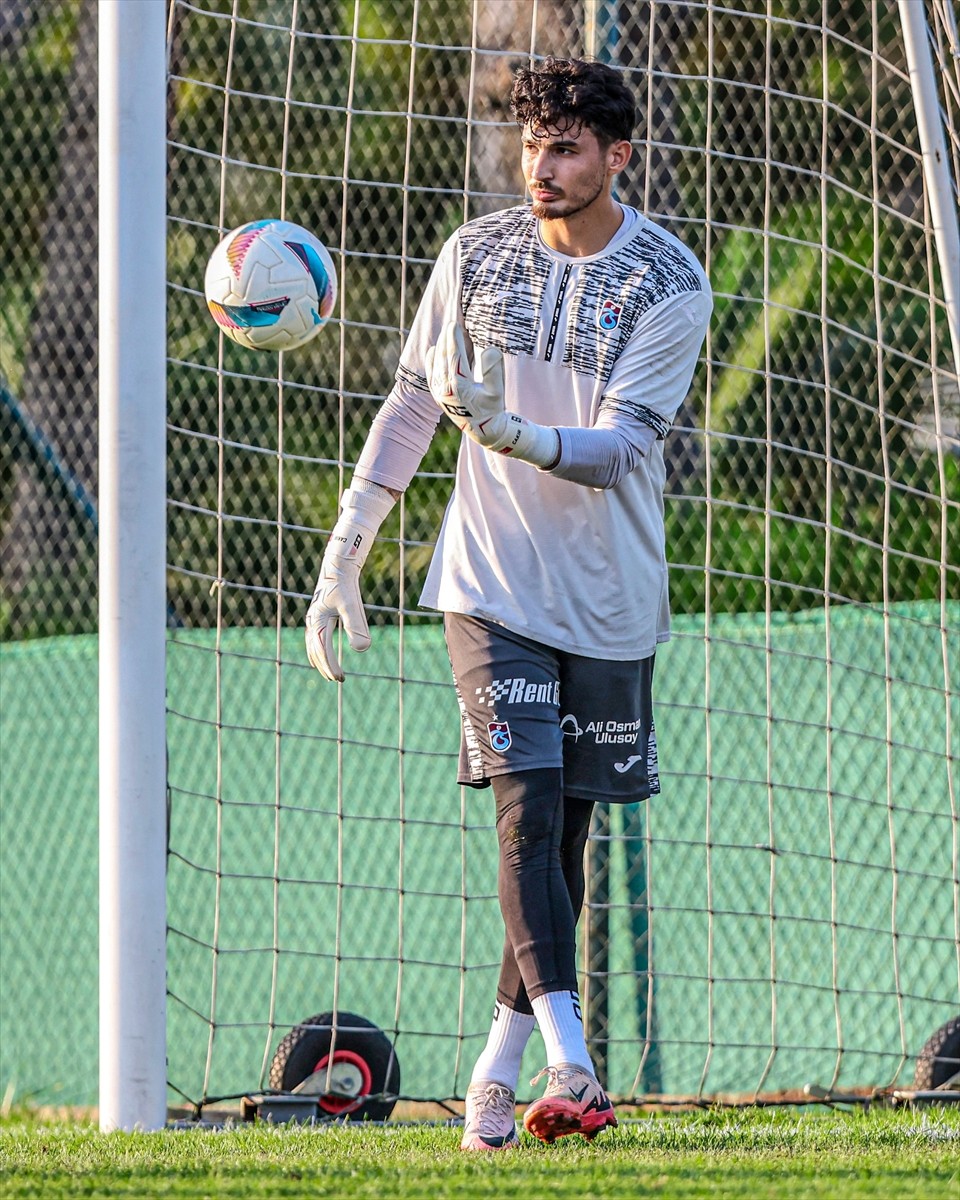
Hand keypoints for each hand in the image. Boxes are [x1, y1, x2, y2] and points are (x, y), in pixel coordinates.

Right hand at [304, 482, 394, 681]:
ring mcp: (315, 615)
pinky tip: (328, 651)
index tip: (342, 678)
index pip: (321, 650)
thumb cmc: (344, 580)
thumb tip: (362, 650)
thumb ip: (356, 625)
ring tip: (332, 671)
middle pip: (314, 649)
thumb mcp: (352, 603)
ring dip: (321, 658)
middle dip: (325, 666)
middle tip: (339, 679)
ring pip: (313, 643)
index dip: (331, 666)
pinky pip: (317, 635)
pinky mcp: (321, 610)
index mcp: (316, 619)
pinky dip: (320, 647)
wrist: (339, 559)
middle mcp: (312, 619)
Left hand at [426, 322, 559, 466]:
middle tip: (451, 325)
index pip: (454, 356)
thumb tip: (489, 349)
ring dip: (440, 347)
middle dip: (446, 339)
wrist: (483, 430)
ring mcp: (439, 392)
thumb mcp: (497, 391)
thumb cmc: (493, 409)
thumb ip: (494, 370)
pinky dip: (431, 360)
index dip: (453, 339)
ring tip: (445, 334)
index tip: (454, 325)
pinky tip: (433, 350)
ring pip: (436, 364)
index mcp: (459, 385)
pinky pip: (431, 373)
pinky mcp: (437, 395)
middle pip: (443, 357)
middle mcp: (445, 388)